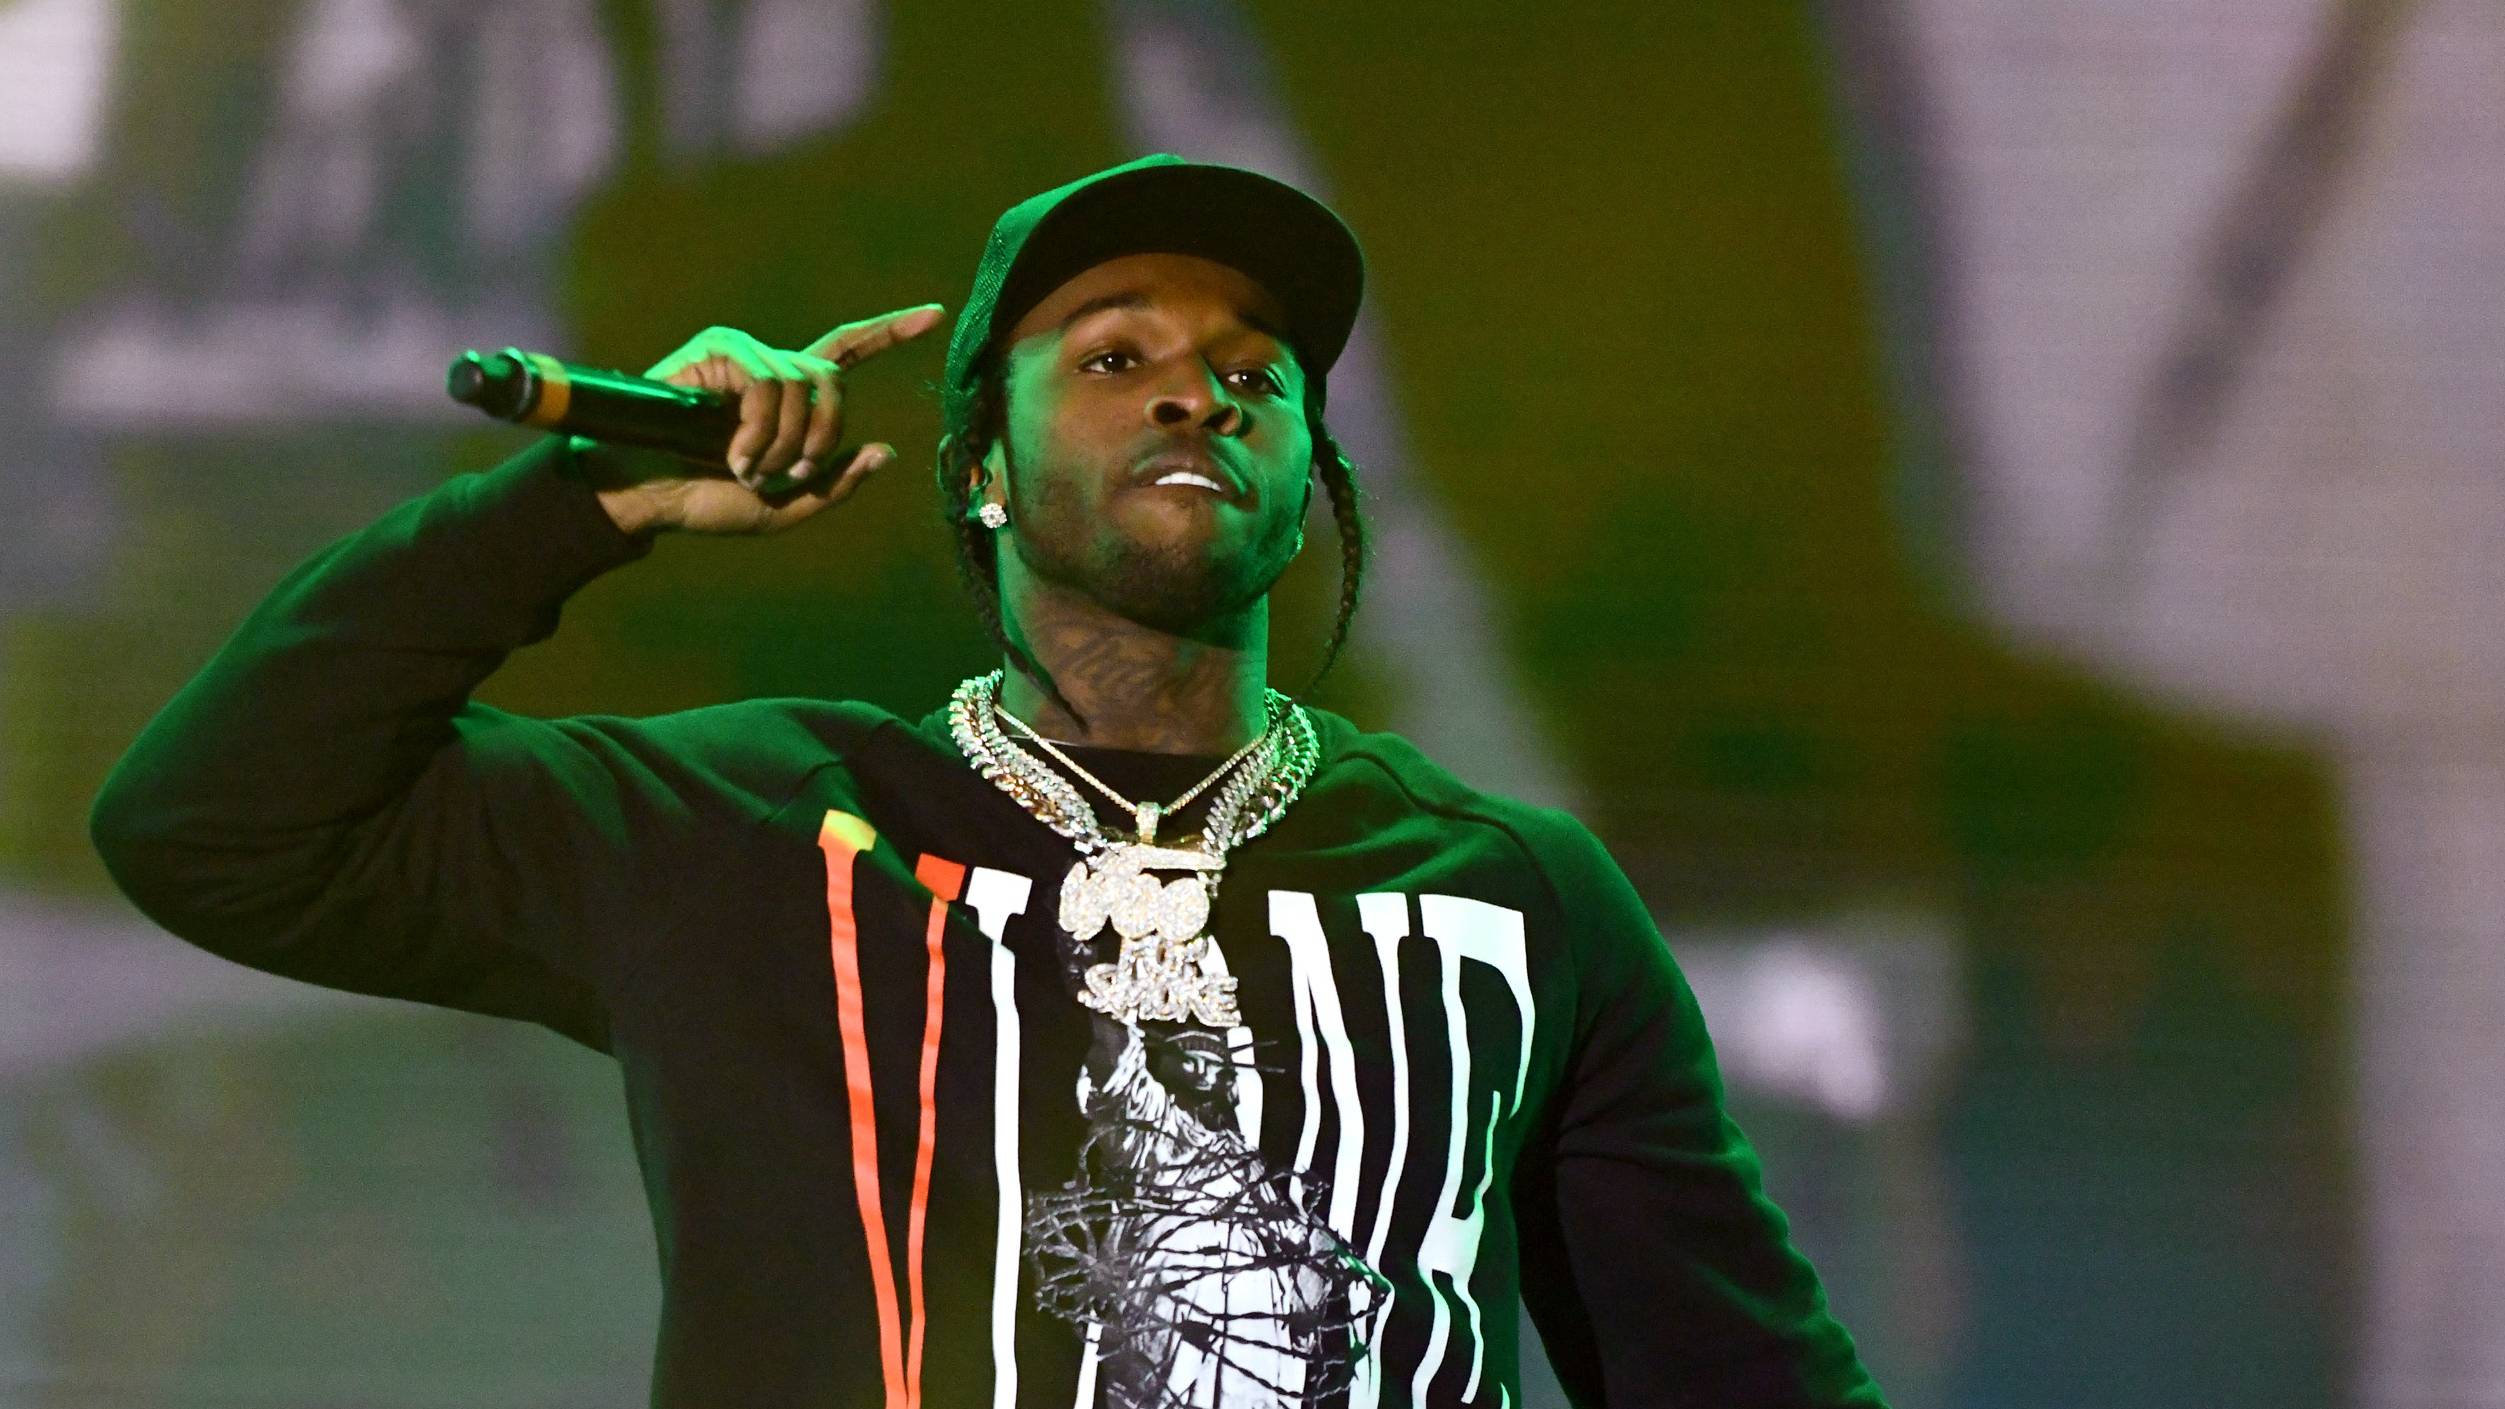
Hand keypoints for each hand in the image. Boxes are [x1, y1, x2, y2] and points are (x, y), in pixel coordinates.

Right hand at [582, 304, 945, 535]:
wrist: (648, 495)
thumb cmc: (706, 501)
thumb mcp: (786, 507)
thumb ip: (836, 484)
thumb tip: (887, 451)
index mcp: (792, 396)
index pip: (849, 352)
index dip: (892, 332)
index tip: (937, 316)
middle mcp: (773, 366)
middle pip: (834, 383)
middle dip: (821, 438)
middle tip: (786, 475)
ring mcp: (746, 353)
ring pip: (804, 387)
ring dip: (783, 444)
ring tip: (746, 469)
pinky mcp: (720, 348)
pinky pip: (769, 385)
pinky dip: (758, 432)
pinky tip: (731, 456)